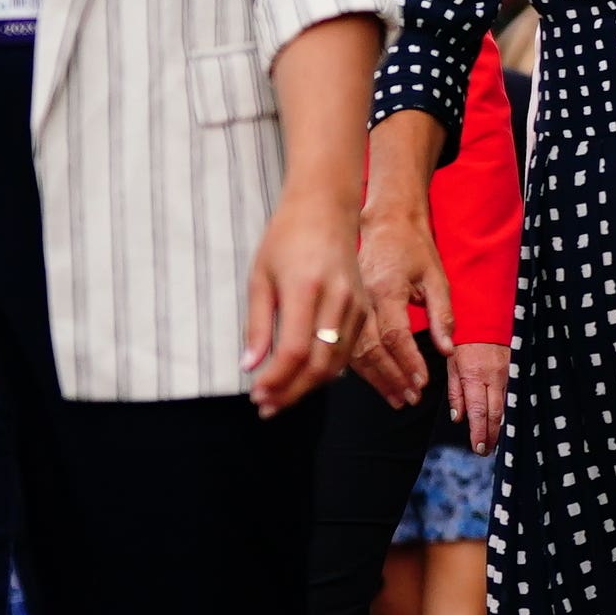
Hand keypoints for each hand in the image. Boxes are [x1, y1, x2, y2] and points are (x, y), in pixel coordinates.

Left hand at [246, 186, 369, 416]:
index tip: (257, 394)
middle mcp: (337, 300)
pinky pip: (349, 349)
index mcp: (306, 289)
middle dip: (292, 391)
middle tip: (267, 406)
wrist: (326, 209)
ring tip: (281, 395)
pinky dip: (327, 369)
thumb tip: (250, 366)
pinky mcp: (365, 307)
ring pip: (337, 361)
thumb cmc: (286, 237)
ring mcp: (356, 304)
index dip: (276, 379)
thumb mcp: (260, 278)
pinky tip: (305, 375)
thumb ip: (257, 325)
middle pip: (320, 364)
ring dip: (309, 385)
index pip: (295, 350)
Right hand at [353, 202, 451, 408]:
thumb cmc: (411, 246)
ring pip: (355, 350)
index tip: (421, 382)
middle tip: (409, 397)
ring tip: (395, 396)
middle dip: (391, 378)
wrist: (384, 222)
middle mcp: (363, 299)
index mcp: (386, 289)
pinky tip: (373, 380)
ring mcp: (349, 304)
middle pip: (371, 349)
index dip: (407, 362)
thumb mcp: (436, 276)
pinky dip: (360, 365)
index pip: (394, 335)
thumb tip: (447, 349)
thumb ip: (442, 315)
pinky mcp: (344, 307)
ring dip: (375, 377)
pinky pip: (347, 342)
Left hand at [449, 340, 511, 453]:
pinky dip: (510, 410)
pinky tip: (507, 420)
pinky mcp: (517, 369)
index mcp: (474, 376)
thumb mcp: (452, 365)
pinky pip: (514, 394)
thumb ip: (456, 392)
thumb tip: (458, 417)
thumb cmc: (464, 341)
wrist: (486, 318)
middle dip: (491, 435)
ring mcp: (509, 374)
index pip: (479, 411)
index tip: (478, 447)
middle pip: (495, 413)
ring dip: (502, 425)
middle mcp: (494, 377)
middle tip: (486, 450)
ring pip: (508, 406)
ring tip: (495, 441)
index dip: (479, 432)